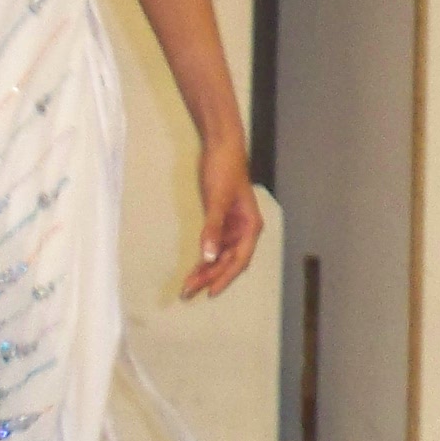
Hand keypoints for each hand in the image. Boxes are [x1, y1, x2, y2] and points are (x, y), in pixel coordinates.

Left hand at [184, 136, 261, 298]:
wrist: (221, 148)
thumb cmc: (224, 171)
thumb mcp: (217, 201)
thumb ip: (213, 229)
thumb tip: (209, 256)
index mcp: (250, 227)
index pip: (239, 260)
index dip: (225, 278)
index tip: (210, 292)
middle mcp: (245, 231)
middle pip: (229, 261)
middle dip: (210, 277)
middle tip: (189, 292)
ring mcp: (234, 227)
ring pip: (221, 256)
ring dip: (206, 270)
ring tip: (188, 285)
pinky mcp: (222, 221)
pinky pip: (214, 245)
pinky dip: (205, 257)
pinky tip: (195, 267)